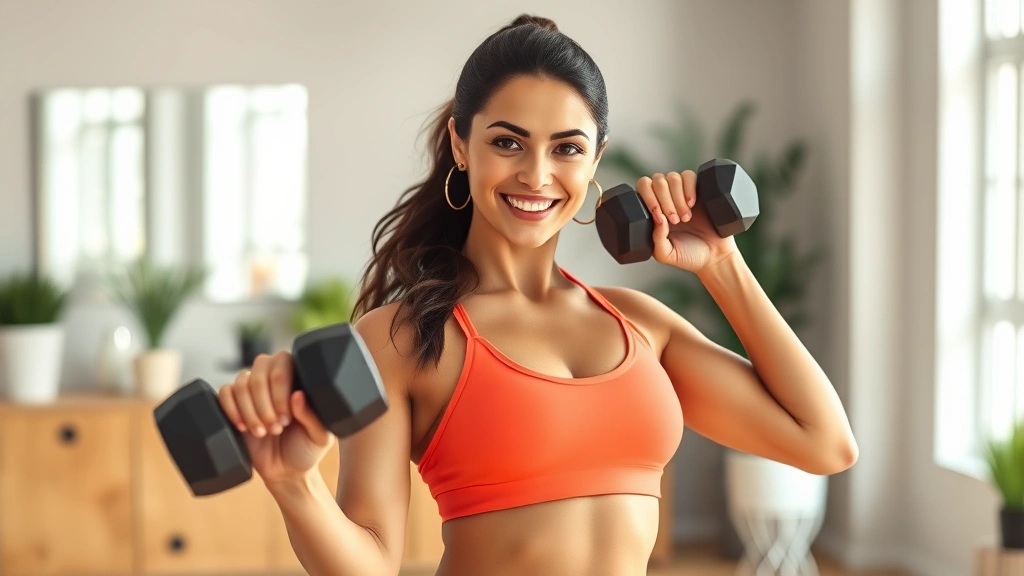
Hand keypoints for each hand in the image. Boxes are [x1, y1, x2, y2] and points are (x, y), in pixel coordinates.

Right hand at [218, 351, 334, 486]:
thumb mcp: (320, 438)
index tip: (286, 417)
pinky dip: (231, 409)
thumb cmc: (307, 449)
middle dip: (265, 402)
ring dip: (250, 409)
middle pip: (260, 367)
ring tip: (262, 432)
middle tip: (276, 428)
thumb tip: (297, 395)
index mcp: (299, 378)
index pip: (284, 361)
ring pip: (242, 381)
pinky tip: (242, 427)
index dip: (280, 388)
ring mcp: (253, 390)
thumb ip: (313, 417)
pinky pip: (224, 392)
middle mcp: (274, 378)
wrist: (285, 472)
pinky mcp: (234, 404)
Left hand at [637, 171, 739, 272]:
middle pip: (657, 181)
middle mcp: (665, 198)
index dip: (649, 198)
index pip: (643, 189)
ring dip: (678, 197)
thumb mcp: (666, 254)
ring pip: (672, 177)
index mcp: (652, 211)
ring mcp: (681, 192)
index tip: (660, 216)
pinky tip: (692, 203)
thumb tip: (657, 217)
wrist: (715, 256)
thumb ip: (657, 239)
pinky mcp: (698, 189)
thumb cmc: (688, 255)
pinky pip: (689, 175)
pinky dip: (689, 187)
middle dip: (665, 200)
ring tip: (686, 217)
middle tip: (676, 221)